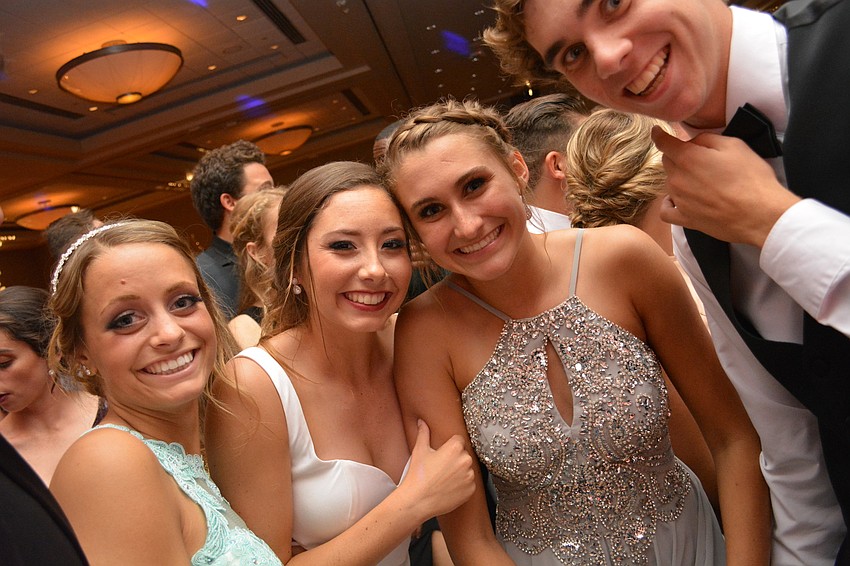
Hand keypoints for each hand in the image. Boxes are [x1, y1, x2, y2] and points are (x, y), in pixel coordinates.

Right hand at [401, 420, 474, 518]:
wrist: (418, 501)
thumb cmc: (417, 476)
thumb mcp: (419, 451)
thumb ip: (423, 433)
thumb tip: (422, 422)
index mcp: (455, 448)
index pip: (458, 440)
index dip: (449, 446)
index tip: (443, 453)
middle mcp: (466, 461)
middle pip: (463, 454)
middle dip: (454, 459)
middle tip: (441, 467)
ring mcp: (469, 476)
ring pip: (466, 469)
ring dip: (459, 472)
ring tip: (444, 478)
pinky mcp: (471, 490)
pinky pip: (468, 483)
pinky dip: (461, 485)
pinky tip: (448, 487)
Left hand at [652, 127, 800, 247]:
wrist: (761, 215)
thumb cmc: (751, 178)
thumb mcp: (734, 146)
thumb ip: (707, 139)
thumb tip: (692, 142)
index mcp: (688, 158)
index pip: (664, 143)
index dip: (659, 135)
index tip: (656, 131)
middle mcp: (678, 179)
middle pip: (668, 162)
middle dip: (678, 157)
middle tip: (700, 159)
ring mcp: (680, 201)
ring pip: (669, 183)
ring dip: (679, 178)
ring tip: (701, 181)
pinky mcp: (685, 219)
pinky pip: (666, 210)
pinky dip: (669, 203)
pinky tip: (678, 200)